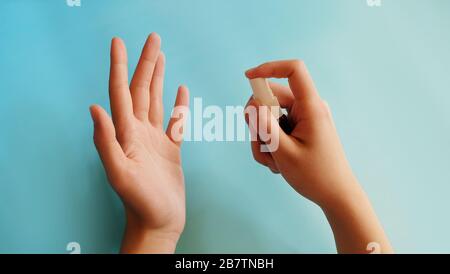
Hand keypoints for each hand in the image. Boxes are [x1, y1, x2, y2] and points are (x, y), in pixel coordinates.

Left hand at [90, 33, 188, 252]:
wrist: (159, 222)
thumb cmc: (139, 202)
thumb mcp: (120, 173)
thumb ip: (105, 141)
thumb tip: (94, 108)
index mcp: (126, 134)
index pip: (121, 93)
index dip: (119, 66)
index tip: (119, 43)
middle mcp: (138, 132)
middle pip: (141, 90)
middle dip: (145, 63)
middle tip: (152, 38)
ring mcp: (155, 140)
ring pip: (156, 100)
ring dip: (158, 77)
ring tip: (160, 56)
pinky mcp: (170, 149)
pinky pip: (175, 121)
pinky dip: (178, 104)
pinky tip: (180, 90)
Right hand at [245, 60, 391, 252]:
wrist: (336, 195)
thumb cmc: (315, 175)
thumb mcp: (284, 153)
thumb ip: (264, 126)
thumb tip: (252, 105)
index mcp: (311, 107)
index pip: (293, 71)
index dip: (269, 67)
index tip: (248, 77)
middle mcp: (308, 108)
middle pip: (272, 99)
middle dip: (259, 124)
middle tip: (262, 148)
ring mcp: (304, 118)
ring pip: (270, 117)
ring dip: (264, 139)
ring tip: (274, 162)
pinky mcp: (300, 129)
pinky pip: (276, 128)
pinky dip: (270, 144)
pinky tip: (278, 163)